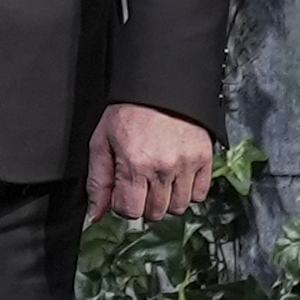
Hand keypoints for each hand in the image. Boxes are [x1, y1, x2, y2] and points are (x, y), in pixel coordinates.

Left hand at [85, 103, 214, 224]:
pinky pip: (199, 194)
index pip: (130, 211)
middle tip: (140, 185)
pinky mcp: (203, 158)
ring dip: (166, 200)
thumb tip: (96, 214)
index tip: (124, 193)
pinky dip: (188, 192)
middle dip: (144, 204)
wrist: (159, 86)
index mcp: (134, 164)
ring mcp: (186, 164)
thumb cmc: (129, 112)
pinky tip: (176, 178)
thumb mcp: (101, 143)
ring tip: (158, 181)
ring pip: (178, 207)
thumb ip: (98, 181)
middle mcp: (162, 167)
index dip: (123, 205)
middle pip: (155, 213)